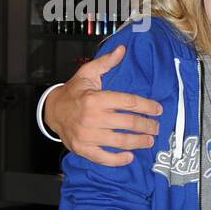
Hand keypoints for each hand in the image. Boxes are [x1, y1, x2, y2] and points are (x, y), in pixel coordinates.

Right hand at [46, 44, 162, 165]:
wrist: (52, 111)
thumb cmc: (74, 92)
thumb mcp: (88, 73)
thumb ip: (106, 62)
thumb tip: (122, 49)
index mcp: (96, 98)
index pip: (129, 102)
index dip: (148, 106)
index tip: (158, 109)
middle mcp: (92, 117)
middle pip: (129, 123)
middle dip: (147, 126)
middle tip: (156, 127)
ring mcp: (87, 135)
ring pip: (121, 142)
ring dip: (139, 142)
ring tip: (149, 140)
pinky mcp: (82, 149)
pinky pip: (104, 158)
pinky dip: (118, 160)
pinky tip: (130, 157)